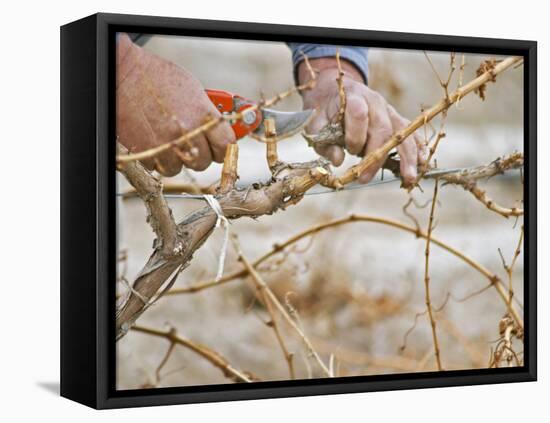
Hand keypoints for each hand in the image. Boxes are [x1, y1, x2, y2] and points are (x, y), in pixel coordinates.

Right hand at [116, 33, 235, 175]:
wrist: (125, 74)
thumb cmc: (158, 77)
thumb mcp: (193, 90)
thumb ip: (209, 114)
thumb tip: (223, 132)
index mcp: (204, 115)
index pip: (226, 146)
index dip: (222, 148)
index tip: (219, 148)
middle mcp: (188, 133)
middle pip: (204, 162)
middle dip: (199, 154)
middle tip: (191, 143)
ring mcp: (167, 145)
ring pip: (179, 168)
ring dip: (176, 158)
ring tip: (169, 140)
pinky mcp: (147, 152)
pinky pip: (158, 167)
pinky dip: (156, 158)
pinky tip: (153, 140)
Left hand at [298, 58, 426, 184]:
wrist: (337, 93)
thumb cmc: (326, 112)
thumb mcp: (316, 124)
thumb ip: (323, 143)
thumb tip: (337, 161)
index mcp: (354, 98)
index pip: (359, 114)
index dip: (355, 135)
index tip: (348, 151)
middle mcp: (375, 102)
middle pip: (383, 129)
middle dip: (376, 156)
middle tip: (366, 179)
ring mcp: (389, 111)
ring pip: (403, 133)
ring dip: (408, 156)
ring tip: (409, 177)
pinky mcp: (397, 120)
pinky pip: (411, 133)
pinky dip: (419, 148)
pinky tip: (423, 163)